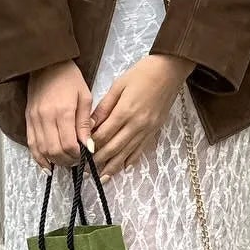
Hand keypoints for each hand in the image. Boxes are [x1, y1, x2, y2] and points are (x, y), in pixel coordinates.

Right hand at [26, 61, 92, 170]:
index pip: (68, 144)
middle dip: (67, 161)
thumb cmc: (69, 78)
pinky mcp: (28, 119)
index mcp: (62, 111)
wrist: (46, 63)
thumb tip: (89, 146)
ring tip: (65, 162)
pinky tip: (47, 166)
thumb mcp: (84, 97)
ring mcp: (34, 119)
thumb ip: (85, 123)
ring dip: (54, 161)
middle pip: (54, 151)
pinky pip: (31, 144)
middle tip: (77, 161)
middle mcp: (45, 117)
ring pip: (42, 150)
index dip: (77, 155)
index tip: (85, 155)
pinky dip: (39, 158)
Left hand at [91, 55, 193, 179]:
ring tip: (101, 178)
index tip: (80, 153)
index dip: (91, 146)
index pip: (103, 135)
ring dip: (113, 167)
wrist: (169, 71)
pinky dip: (131, 160)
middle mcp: (136, 124)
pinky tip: (123, 168)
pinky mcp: (154, 131)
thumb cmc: (142, 73)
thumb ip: (104, 107)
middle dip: (99, 161)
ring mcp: (147, 129)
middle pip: (114, 148)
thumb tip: (90, 124)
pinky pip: (141, 150)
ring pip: (127, 153)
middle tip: (86, 171)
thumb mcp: (118, 85)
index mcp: (125, 112)